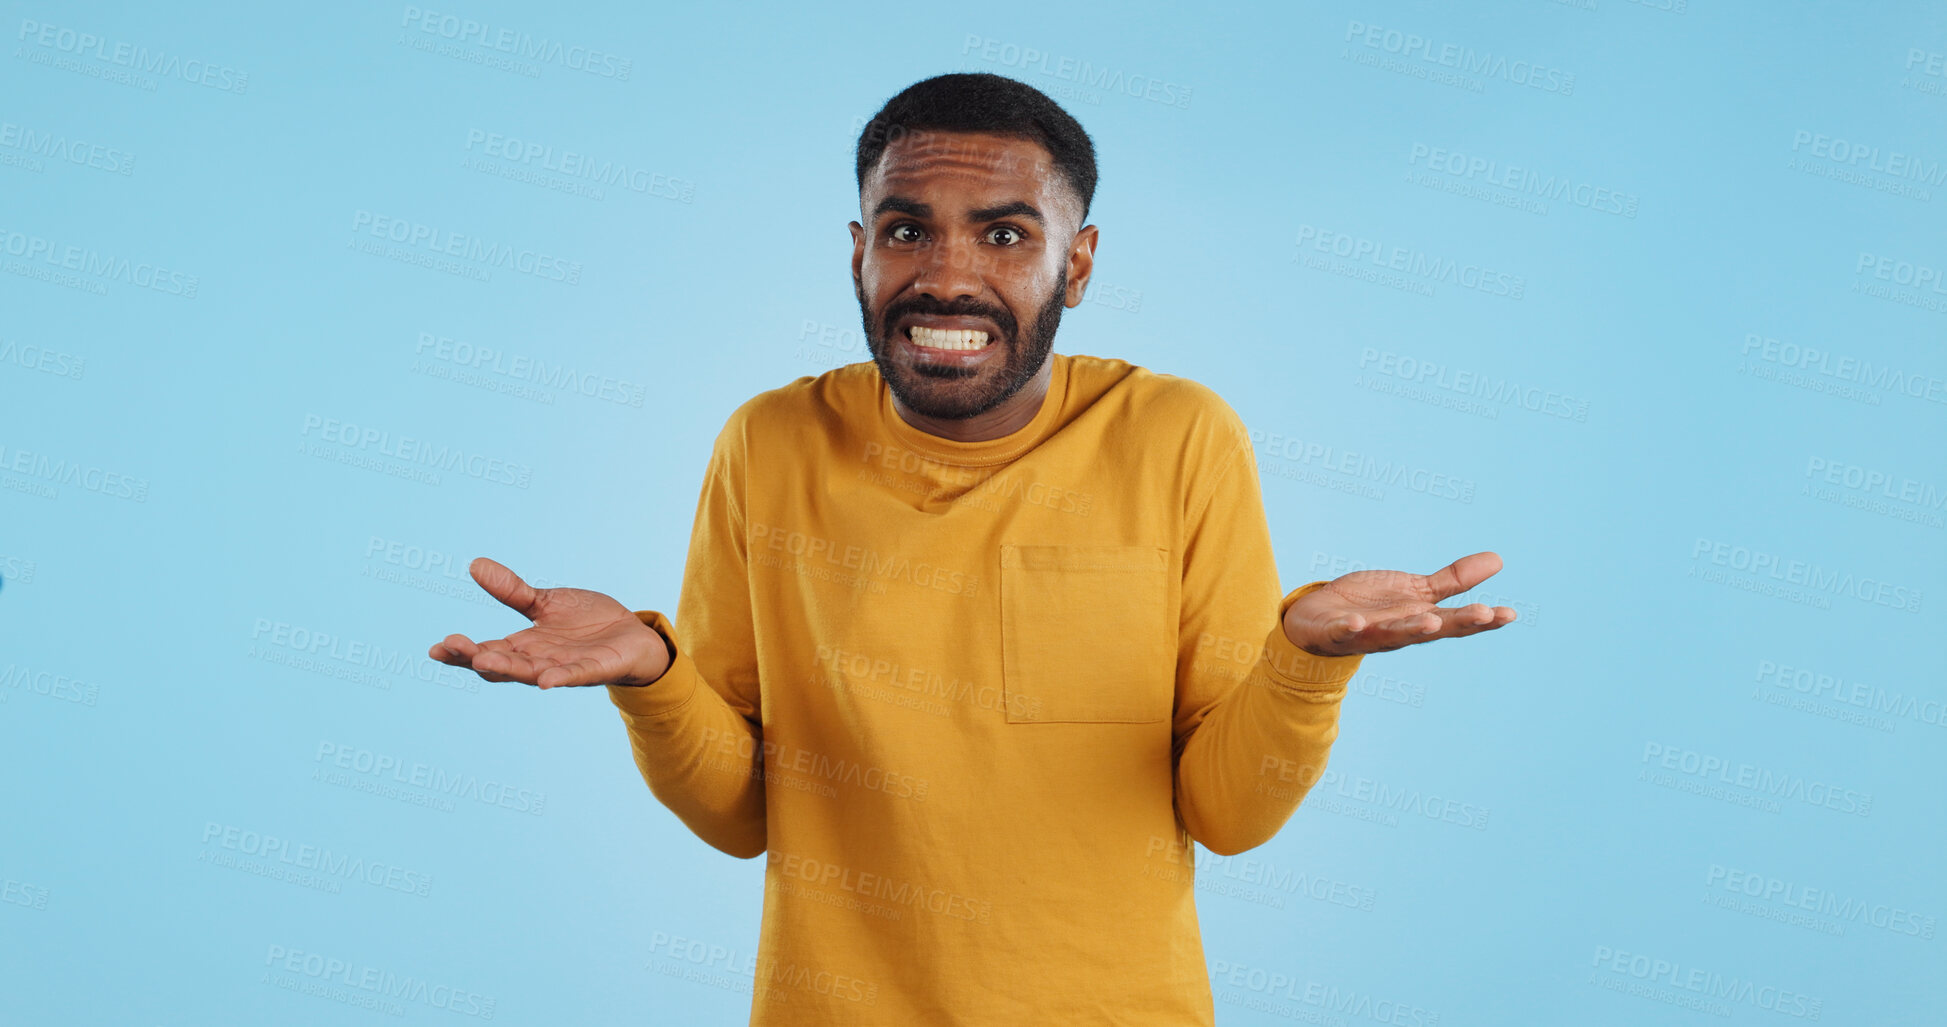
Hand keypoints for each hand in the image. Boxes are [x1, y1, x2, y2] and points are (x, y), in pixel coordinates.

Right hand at [427, 557, 671, 688]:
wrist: (632, 635)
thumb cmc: (586, 624)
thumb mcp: (544, 602)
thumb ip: (512, 591)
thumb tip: (475, 564)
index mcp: (524, 646)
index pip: (486, 651)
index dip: (461, 652)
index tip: (437, 647)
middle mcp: (539, 661)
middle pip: (501, 665)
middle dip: (476, 657)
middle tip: (451, 647)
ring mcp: (565, 668)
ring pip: (532, 673)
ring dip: (510, 669)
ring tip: (485, 661)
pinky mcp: (594, 670)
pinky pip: (575, 676)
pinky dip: (560, 678)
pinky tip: (546, 681)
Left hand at [1281, 551, 1516, 656]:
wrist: (1320, 619)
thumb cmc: (1373, 607)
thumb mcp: (1417, 591)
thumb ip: (1453, 582)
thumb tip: (1498, 560)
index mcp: (1420, 621)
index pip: (1455, 622)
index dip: (1482, 620)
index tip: (1508, 613)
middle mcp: (1398, 632)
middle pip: (1430, 630)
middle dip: (1456, 623)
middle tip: (1483, 614)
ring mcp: (1366, 634)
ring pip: (1391, 634)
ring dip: (1411, 629)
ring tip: (1431, 621)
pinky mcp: (1334, 632)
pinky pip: (1342, 633)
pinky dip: (1348, 629)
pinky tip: (1356, 622)